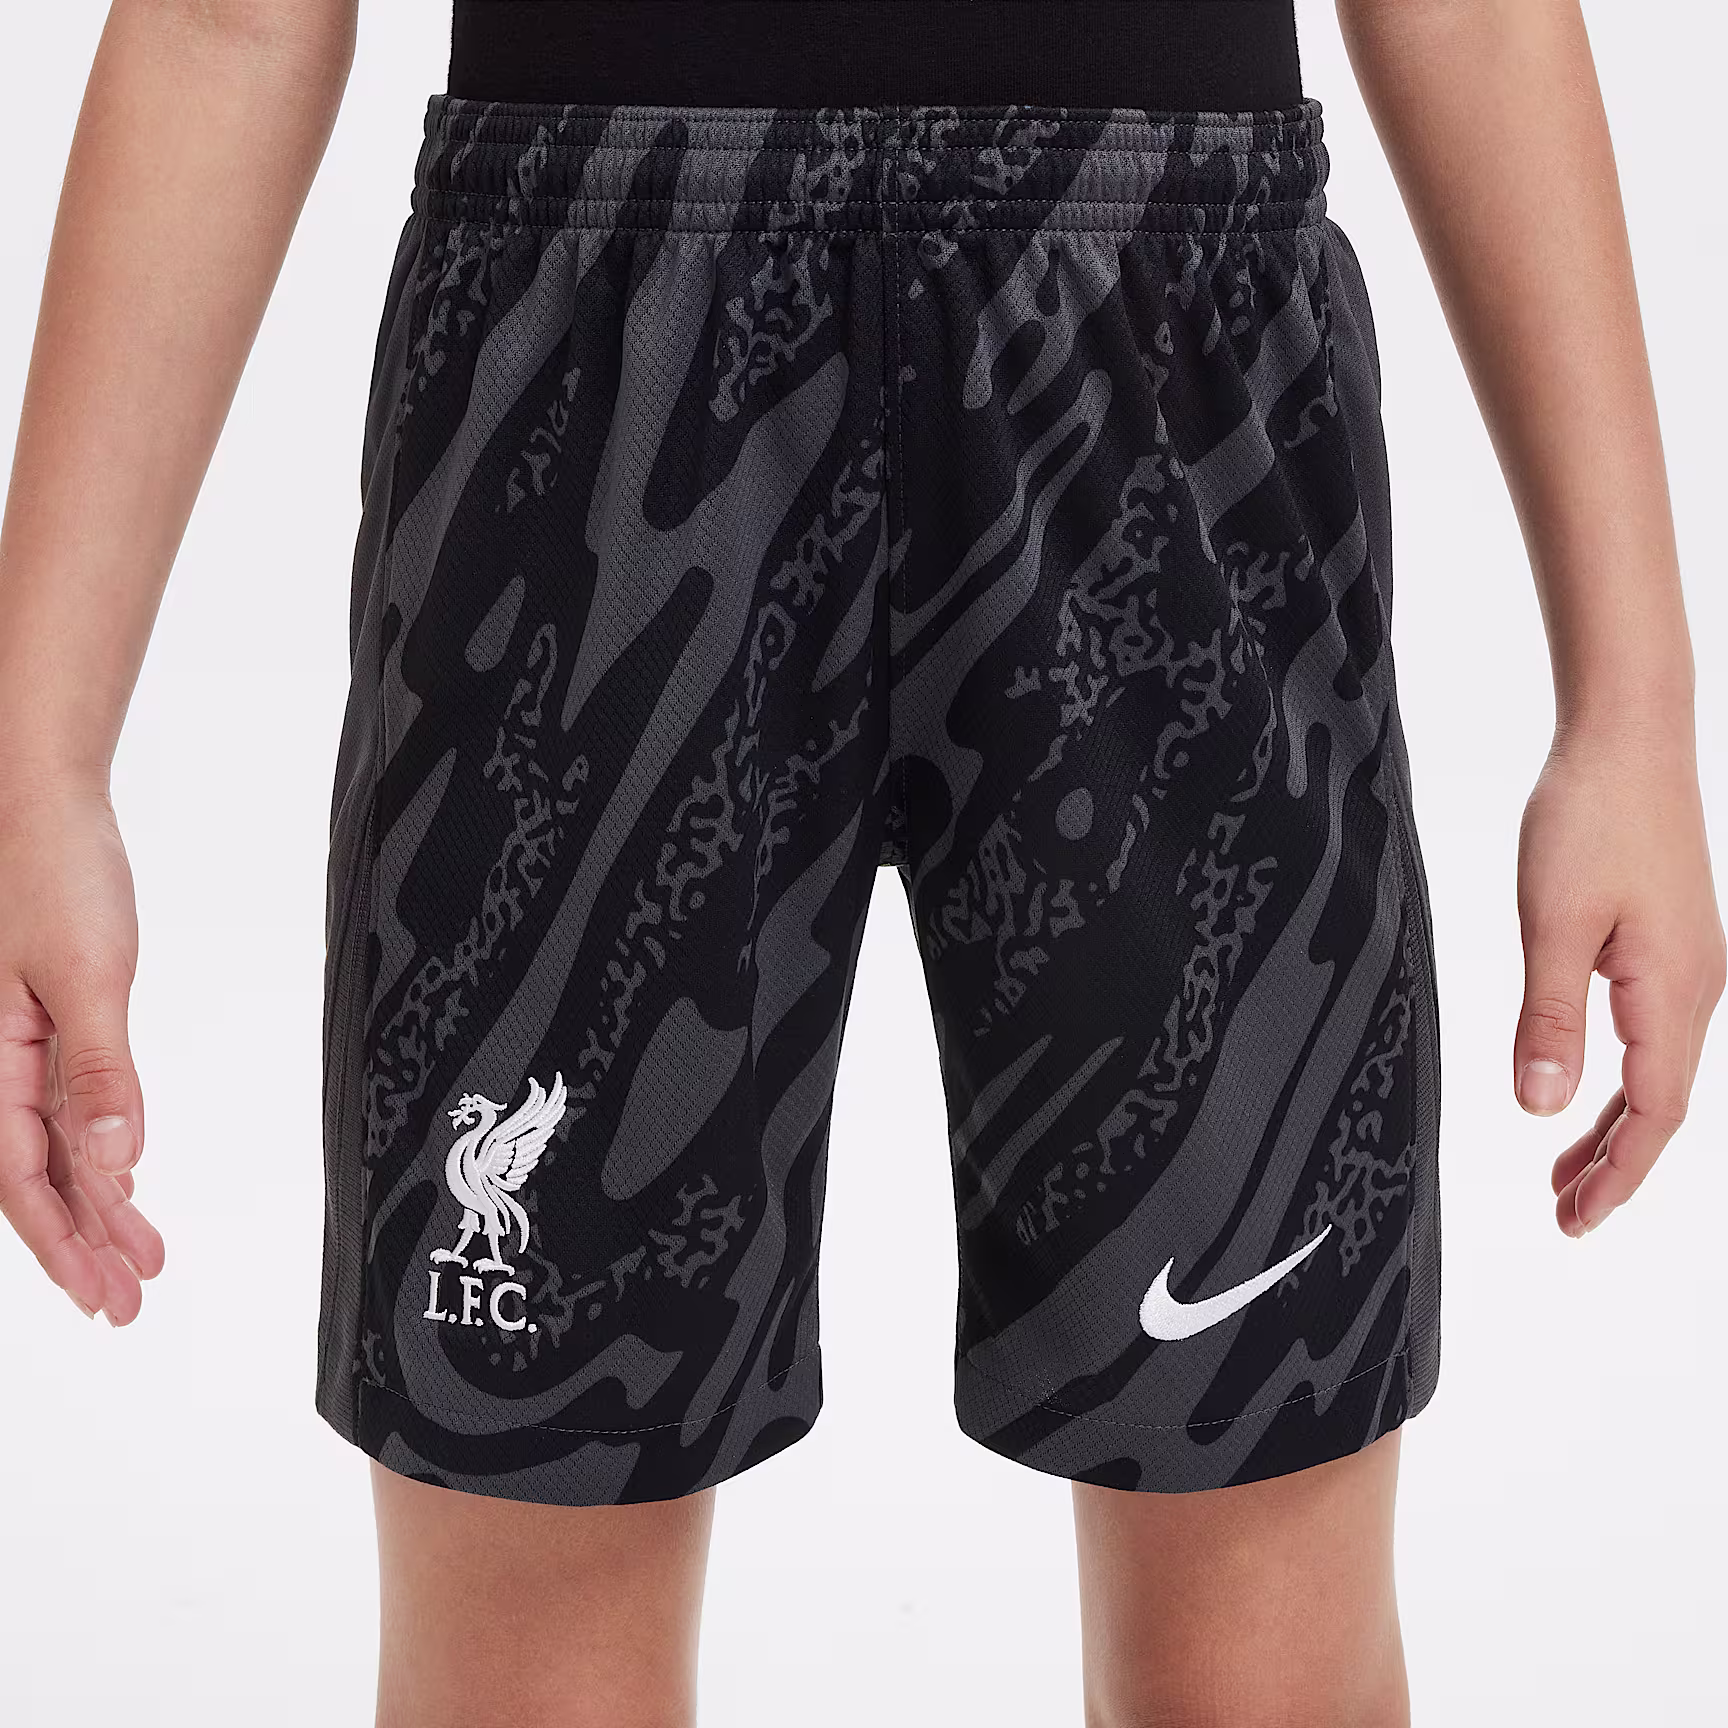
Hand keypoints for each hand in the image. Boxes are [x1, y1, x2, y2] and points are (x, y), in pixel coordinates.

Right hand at [0, 781, 163, 1320]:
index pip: (20, 1178)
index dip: (59, 1244)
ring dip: (97, 1202)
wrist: (42, 800)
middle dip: (82, 1242)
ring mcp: (17, 1041)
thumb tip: (116, 1158)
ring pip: (55, 1144)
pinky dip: (95, 1147)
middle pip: (35, 1176)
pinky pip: (64, 1101)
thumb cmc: (52, 872)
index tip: (101, 1296)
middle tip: (127, 1302)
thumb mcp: (86, 973)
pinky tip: (123, 1179)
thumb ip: (100, 1069)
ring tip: (142, 1257)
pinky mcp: (46, 1018)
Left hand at [1514, 720, 1724, 1235]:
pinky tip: (1586, 1085)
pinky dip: (1620, 1076)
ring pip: (1657, 1070)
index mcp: (1671, 992)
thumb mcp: (1552, 924)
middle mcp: (1695, 987)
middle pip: (1662, 1102)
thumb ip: (1548, 1019)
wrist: (1628, 738)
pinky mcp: (1671, 944)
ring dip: (1614, 1124)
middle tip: (1566, 1216)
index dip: (1617, 1173)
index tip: (1576, 1220)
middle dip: (1615, 1164)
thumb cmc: (1589, 818)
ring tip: (1567, 1170)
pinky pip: (1651, 1034)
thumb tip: (1540, 1109)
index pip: (1654, 1112)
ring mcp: (1689, 965)